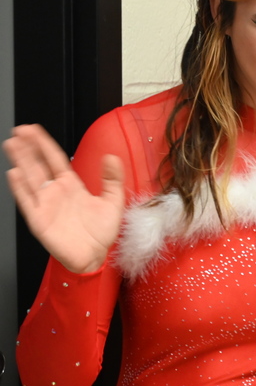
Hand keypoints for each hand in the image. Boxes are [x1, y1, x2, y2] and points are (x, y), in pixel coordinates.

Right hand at [4, 125, 124, 272]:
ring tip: (13, 144)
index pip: (55, 159)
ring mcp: (45, 205)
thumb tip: (112, 157)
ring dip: (21, 161)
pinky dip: (20, 188)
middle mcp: (56, 192)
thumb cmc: (101, 232)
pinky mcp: (39, 219)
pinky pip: (27, 201)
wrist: (96, 256)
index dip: (44, 144)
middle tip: (20, 131)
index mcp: (72, 186)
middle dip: (28, 148)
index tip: (34, 130)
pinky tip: (15, 173)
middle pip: (38, 165)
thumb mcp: (113, 202)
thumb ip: (113, 179)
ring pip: (30, 178)